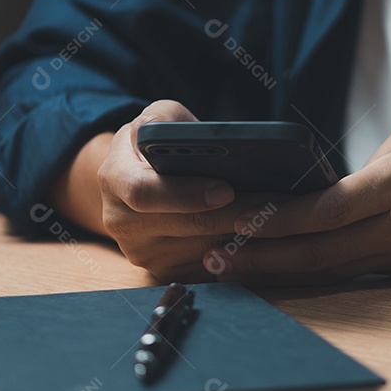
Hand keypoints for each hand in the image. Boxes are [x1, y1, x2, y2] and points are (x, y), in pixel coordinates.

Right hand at [96, 100, 282, 282]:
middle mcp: (120, 222)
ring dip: (244, 236)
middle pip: (187, 226)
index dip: (187, 194)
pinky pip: (208, 269)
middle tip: (275, 203)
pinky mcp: (162, 272)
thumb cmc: (153, 144)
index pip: (145, 193)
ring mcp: (141, 252)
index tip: (226, 189)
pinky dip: (239, 254)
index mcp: (113, 178)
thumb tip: (191, 136)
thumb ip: (166, 120)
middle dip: (235, 214)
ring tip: (277, 216)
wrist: (134, 181)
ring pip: (204, 251)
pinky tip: (263, 235)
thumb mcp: (155, 118)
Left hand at [203, 112, 390, 285]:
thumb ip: (377, 157)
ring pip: (333, 270)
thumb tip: (346, 182)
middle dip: (260, 258)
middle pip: (317, 252)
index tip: (231, 220)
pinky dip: (319, 272)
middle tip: (210, 262)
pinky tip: (288, 270)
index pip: (323, 210)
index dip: (274, 219)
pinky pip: (360, 271)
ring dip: (282, 272)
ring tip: (235, 272)